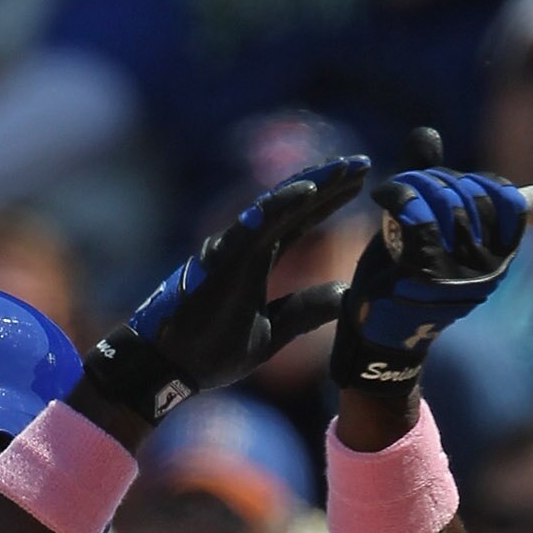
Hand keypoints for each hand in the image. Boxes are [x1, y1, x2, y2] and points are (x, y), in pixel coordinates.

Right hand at [81, 156, 367, 426]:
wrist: (169, 368)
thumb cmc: (210, 352)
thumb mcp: (272, 332)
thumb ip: (305, 310)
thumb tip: (344, 294)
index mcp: (258, 259)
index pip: (301, 221)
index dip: (329, 201)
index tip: (362, 185)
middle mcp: (248, 244)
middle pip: (295, 205)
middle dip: (330, 183)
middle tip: (363, 164)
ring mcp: (235, 246)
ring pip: (280, 204)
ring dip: (316, 183)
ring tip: (349, 168)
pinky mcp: (224, 256)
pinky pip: (257, 223)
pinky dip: (283, 204)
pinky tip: (312, 189)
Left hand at [329, 128, 525, 399]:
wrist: (378, 340)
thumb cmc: (403, 282)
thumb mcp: (424, 227)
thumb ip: (429, 179)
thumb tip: (427, 135)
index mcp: (500, 259)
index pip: (506, 199)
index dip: (475, 181)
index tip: (448, 188)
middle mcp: (486, 268)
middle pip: (471, 194)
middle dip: (436, 180)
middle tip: (409, 188)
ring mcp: (457, 272)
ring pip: (445, 201)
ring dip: (416, 186)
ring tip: (396, 196)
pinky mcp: (424, 273)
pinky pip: (418, 217)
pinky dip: (399, 196)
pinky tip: (384, 195)